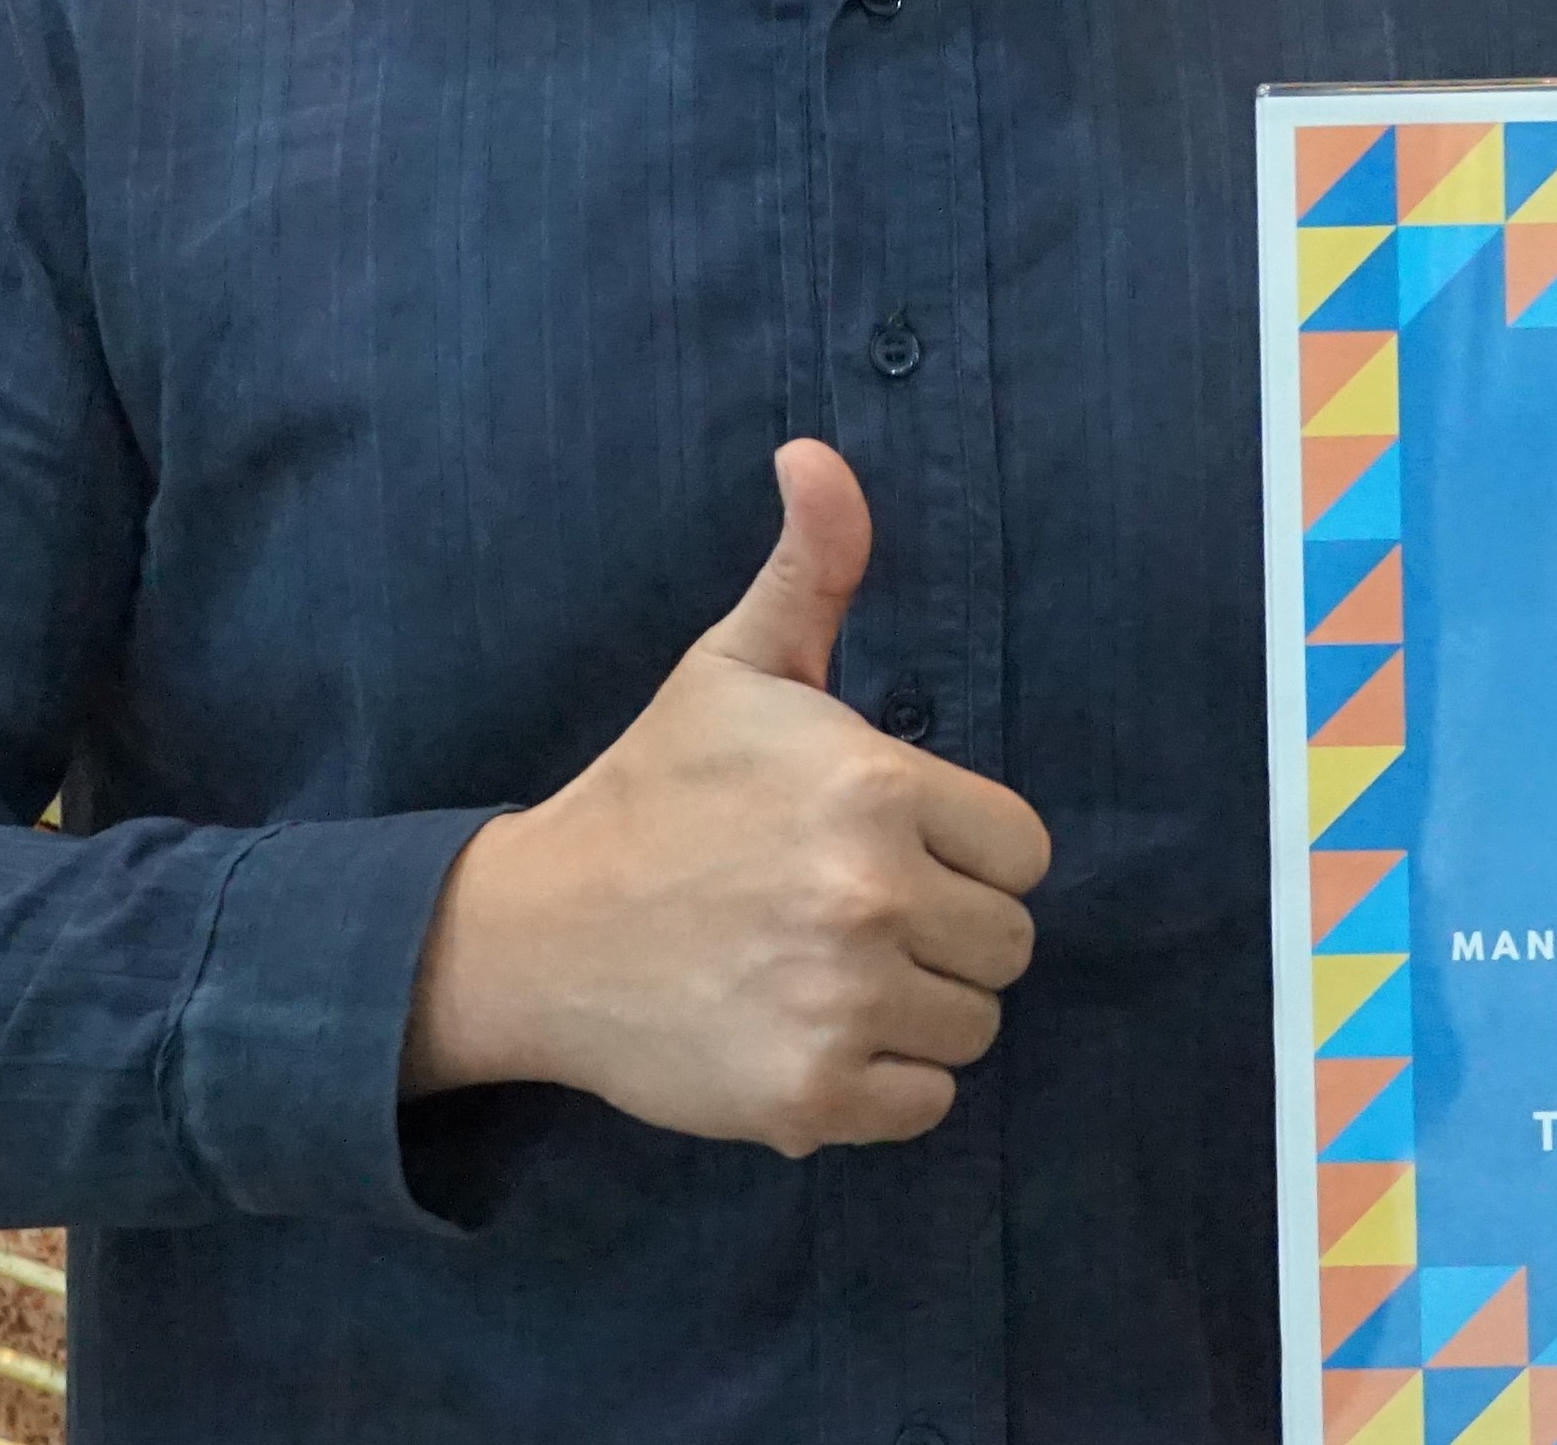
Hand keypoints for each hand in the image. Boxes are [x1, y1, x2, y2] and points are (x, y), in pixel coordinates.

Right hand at [402, 439, 1051, 1152]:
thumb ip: (811, 563)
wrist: (534, 933)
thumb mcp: (734, 665)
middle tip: (849, 916)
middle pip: (1008, 943)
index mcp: (874, 785)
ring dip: (918, 1012)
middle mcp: (871, 895)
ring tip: (825, 973)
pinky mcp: (812, 1097)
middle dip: (947, 933)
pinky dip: (882, 1087)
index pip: (1022, 849)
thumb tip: (815, 451)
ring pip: (975, 1027)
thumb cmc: (652, 793)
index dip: (964, 851)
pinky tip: (809, 1034)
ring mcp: (842, 1003)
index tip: (889, 849)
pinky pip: (926, 1105)